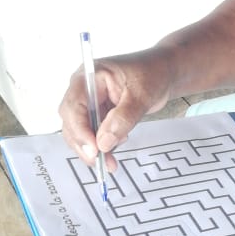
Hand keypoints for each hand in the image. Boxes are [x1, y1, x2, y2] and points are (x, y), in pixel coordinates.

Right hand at [59, 46, 177, 168]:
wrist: (163, 73)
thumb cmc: (153, 74)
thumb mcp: (142, 95)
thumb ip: (123, 118)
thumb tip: (104, 142)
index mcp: (90, 76)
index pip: (74, 106)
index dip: (80, 130)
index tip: (94, 149)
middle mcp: (84, 89)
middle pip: (72, 121)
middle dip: (85, 144)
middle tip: (101, 162)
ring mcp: (89, 103)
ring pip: (79, 131)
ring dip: (92, 149)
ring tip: (110, 162)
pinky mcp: (97, 114)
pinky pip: (91, 134)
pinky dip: (100, 146)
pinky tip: (114, 149)